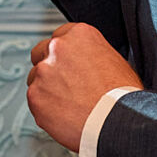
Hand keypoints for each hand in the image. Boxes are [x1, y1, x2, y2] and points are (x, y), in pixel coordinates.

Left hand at [27, 22, 141, 152]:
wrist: (116, 121)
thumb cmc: (121, 96)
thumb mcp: (115, 61)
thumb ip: (92, 55)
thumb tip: (85, 62)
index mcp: (79, 34)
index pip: (61, 35)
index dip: (65, 53)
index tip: (68, 63)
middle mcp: (57, 48)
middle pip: (41, 52)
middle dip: (50, 67)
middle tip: (65, 84)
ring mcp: (43, 71)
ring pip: (35, 78)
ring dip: (46, 88)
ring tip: (68, 104)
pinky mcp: (34, 95)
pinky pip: (35, 100)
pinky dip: (45, 108)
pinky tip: (64, 115)